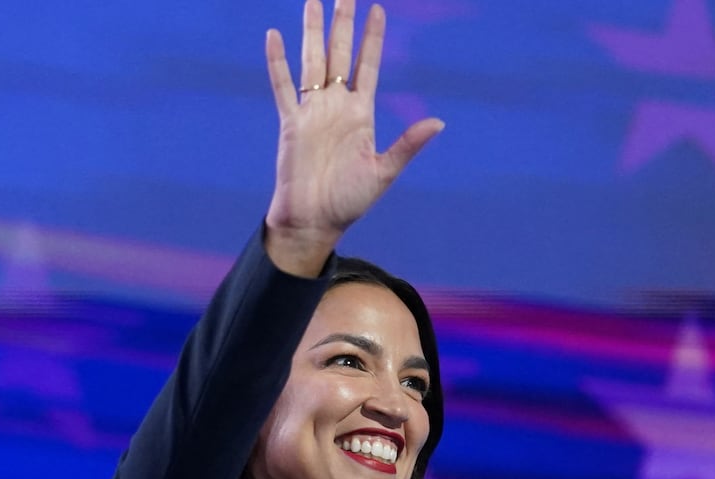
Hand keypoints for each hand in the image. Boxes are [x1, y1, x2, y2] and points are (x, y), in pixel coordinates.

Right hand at [263, 0, 443, 274]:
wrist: (315, 221)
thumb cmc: (350, 201)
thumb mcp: (384, 171)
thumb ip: (408, 144)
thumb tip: (438, 123)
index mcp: (361, 114)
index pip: (368, 66)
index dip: (372, 38)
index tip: (377, 9)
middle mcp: (336, 106)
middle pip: (340, 54)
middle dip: (343, 23)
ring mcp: (312, 112)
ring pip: (312, 61)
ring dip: (312, 32)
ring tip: (313, 0)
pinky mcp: (290, 123)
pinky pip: (283, 87)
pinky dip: (278, 63)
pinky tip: (275, 36)